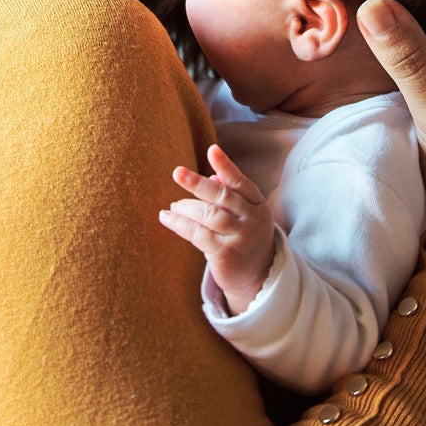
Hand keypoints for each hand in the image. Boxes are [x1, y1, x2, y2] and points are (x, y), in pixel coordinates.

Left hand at [159, 145, 274, 313]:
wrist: (257, 276)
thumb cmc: (245, 235)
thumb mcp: (244, 213)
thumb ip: (230, 194)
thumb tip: (212, 176)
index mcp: (258, 204)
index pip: (241, 182)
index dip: (226, 166)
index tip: (212, 150)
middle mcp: (252, 220)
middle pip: (223, 197)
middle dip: (198, 184)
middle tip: (177, 173)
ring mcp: (240, 238)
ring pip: (209, 216)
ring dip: (186, 207)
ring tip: (173, 205)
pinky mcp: (226, 255)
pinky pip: (198, 234)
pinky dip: (180, 224)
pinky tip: (167, 217)